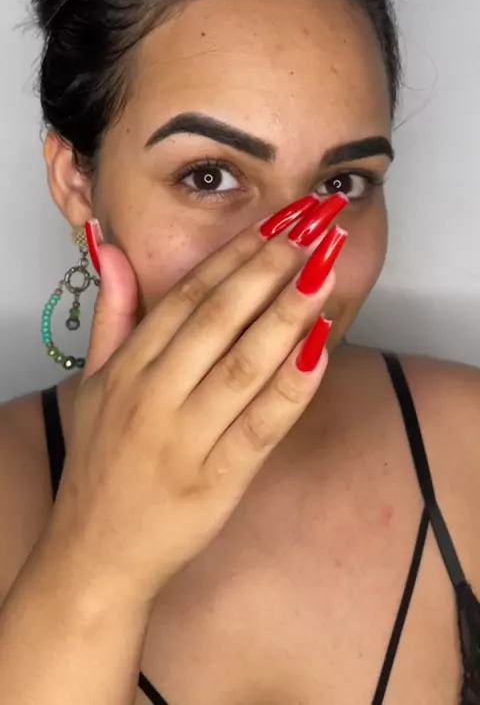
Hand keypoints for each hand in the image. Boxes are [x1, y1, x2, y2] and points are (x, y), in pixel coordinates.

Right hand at [44, 194, 347, 606]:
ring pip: (245, 363)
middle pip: (221, 317)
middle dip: (271, 265)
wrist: (94, 552)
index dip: (237, 252)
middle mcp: (156, 393)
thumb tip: (109, 246)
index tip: (278, 221)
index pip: (189, 294)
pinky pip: (261, 425)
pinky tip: (321, 348)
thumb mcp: (95, 380)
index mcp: (130, 365)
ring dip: (289, 311)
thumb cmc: (102, 461)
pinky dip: (293, 386)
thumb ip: (111, 312)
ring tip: (326, 269)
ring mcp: (186, 438)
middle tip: (314, 226)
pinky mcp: (216, 480)